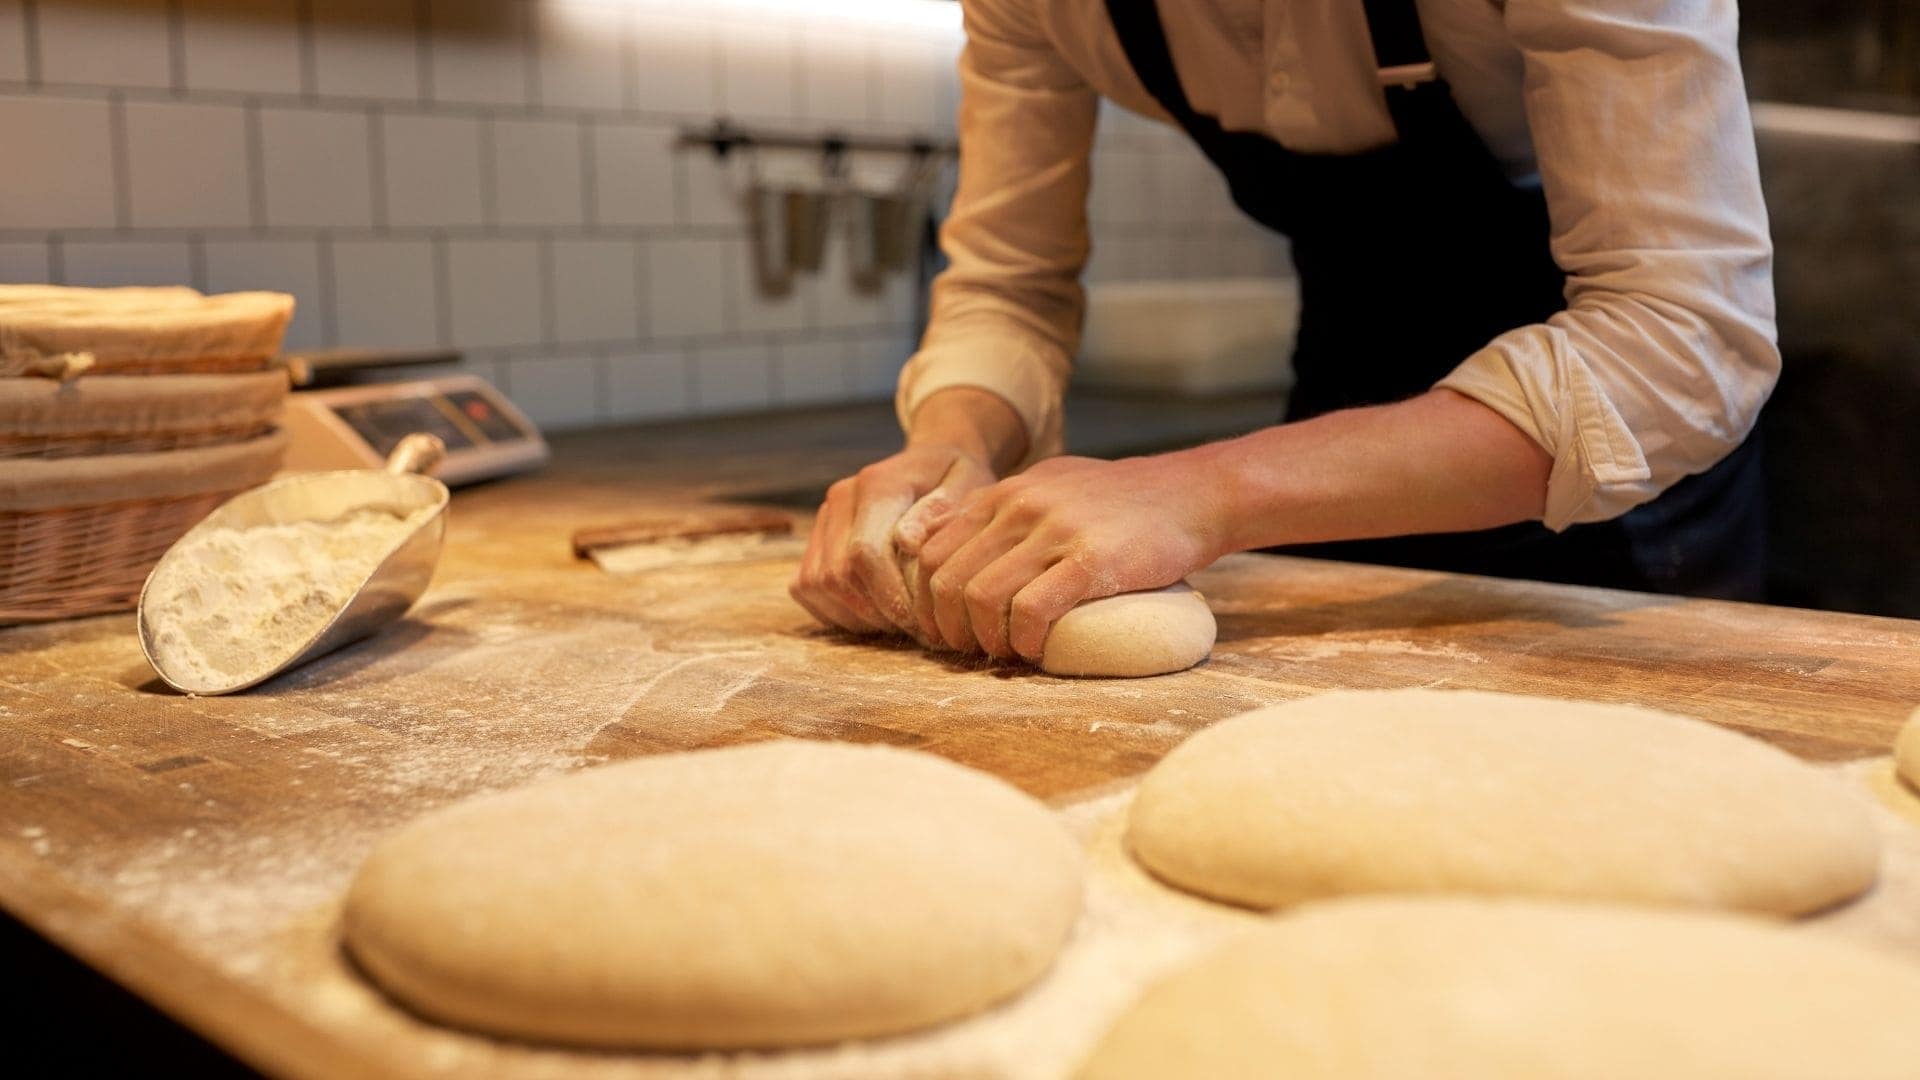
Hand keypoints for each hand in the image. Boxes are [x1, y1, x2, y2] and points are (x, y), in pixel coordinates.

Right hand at [789, 442, 996, 636]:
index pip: (864, 553)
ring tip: (895, 623)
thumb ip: (941, 510)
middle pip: (837, 574)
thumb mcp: (967, 485)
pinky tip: (873, 614)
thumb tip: (906, 541)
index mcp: (878, 484)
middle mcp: (841, 498)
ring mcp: (824, 518)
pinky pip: (805, 587)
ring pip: (817, 584)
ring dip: (855, 615)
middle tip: (913, 628)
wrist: (932, 462)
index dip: (889, 596)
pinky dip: (835, 610)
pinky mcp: (815, 537)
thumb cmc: (956, 480)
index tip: (920, 621)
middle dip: (875, 612)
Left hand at [911, 452, 1231, 661]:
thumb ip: (1007, 509)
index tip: (944, 628)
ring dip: (984, 640)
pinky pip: (1031, 610)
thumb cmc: (1122, 500)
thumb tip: (963, 543)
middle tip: (968, 650)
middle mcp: (1021, 506)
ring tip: (1004, 654)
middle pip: (947, 579)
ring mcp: (1055, 531)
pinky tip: (1035, 651)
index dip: (927, 599)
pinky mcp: (1091, 561)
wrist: (1193, 494)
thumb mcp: (1052, 484)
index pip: (932, 550)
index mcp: (1006, 493)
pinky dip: (1023, 641)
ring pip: (981, 597)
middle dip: (947, 627)